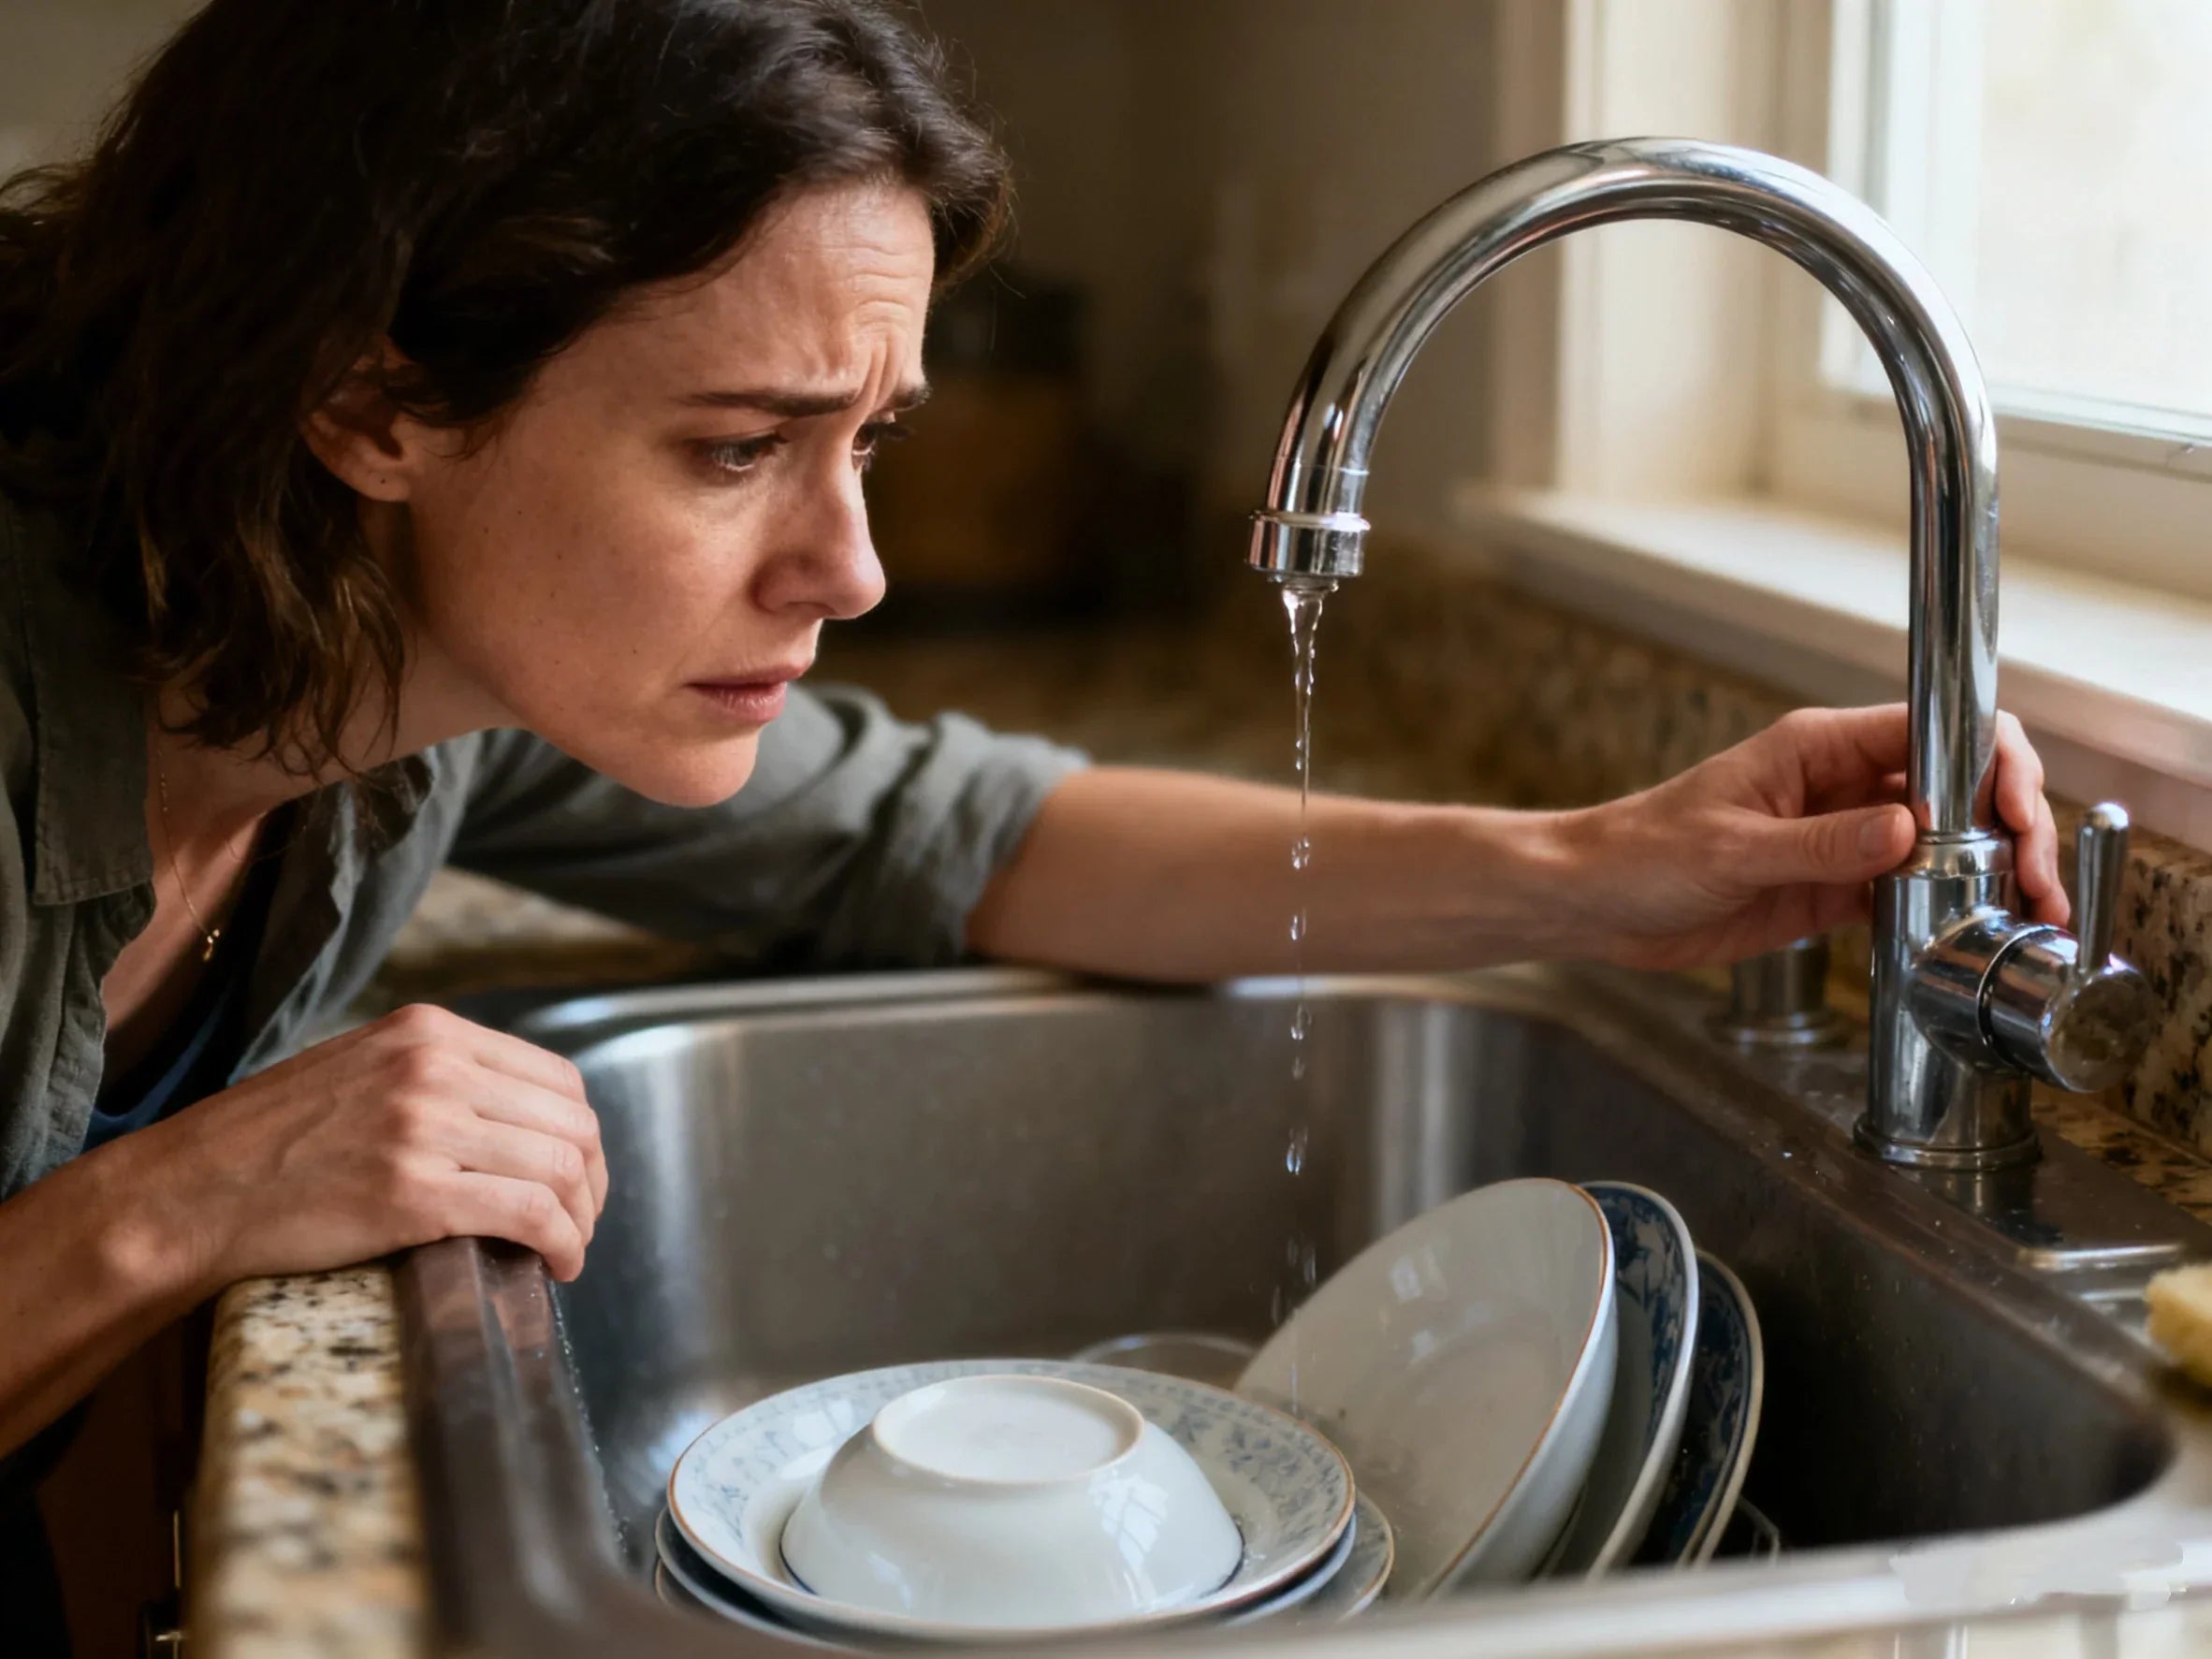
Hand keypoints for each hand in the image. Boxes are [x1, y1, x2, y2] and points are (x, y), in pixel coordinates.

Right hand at [127, 1002, 607, 1288]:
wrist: (189, 1191)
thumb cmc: (271, 1141)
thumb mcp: (363, 1069)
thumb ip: (438, 1075)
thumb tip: (517, 1115)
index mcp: (430, 1032)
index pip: (556, 1079)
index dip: (582, 1136)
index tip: (578, 1177)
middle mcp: (436, 1068)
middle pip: (571, 1123)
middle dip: (592, 1181)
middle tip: (579, 1222)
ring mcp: (426, 1128)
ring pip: (561, 1168)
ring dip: (581, 1219)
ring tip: (567, 1250)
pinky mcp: (414, 1193)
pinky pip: (530, 1214)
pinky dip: (562, 1244)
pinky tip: (556, 1266)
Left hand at [1571, 704, 2061, 970]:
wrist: (1592, 902)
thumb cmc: (1639, 853)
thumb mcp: (1731, 848)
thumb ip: (1821, 845)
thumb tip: (1906, 833)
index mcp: (1818, 747)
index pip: (1933, 730)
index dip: (1990, 764)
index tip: (2016, 813)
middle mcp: (1840, 785)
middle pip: (1956, 788)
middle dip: (2010, 826)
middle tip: (2037, 881)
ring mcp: (1841, 839)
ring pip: (1944, 844)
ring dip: (1992, 874)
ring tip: (2032, 916)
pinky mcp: (1831, 890)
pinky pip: (1908, 894)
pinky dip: (1947, 912)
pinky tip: (1977, 937)